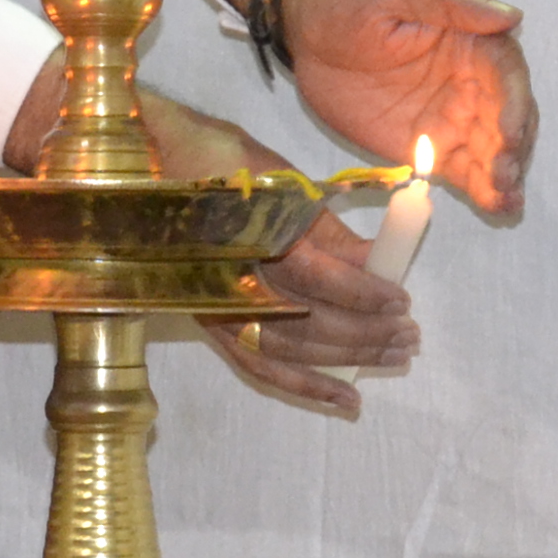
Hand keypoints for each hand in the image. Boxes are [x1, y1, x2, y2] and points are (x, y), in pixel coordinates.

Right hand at [140, 89, 415, 418]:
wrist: (148, 166)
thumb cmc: (220, 159)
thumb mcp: (282, 181)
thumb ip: (329, 230)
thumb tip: (380, 262)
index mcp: (247, 233)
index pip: (316, 277)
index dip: (362, 292)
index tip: (402, 299)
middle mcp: (228, 279)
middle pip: (308, 321)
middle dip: (365, 333)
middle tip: (409, 335)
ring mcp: (215, 307)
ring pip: (290, 350)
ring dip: (346, 361)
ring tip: (393, 359)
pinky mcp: (210, 324)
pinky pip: (260, 366)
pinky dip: (304, 385)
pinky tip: (343, 398)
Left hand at [285, 0, 536, 225]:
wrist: (307, 30)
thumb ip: (450, 0)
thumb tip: (510, 15)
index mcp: (472, 38)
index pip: (505, 72)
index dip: (513, 102)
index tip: (508, 132)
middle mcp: (472, 81)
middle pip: (507, 116)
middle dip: (512, 146)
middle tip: (502, 173)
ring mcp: (453, 117)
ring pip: (492, 149)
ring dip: (505, 174)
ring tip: (505, 200)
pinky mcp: (432, 147)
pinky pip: (464, 171)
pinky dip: (483, 191)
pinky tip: (497, 207)